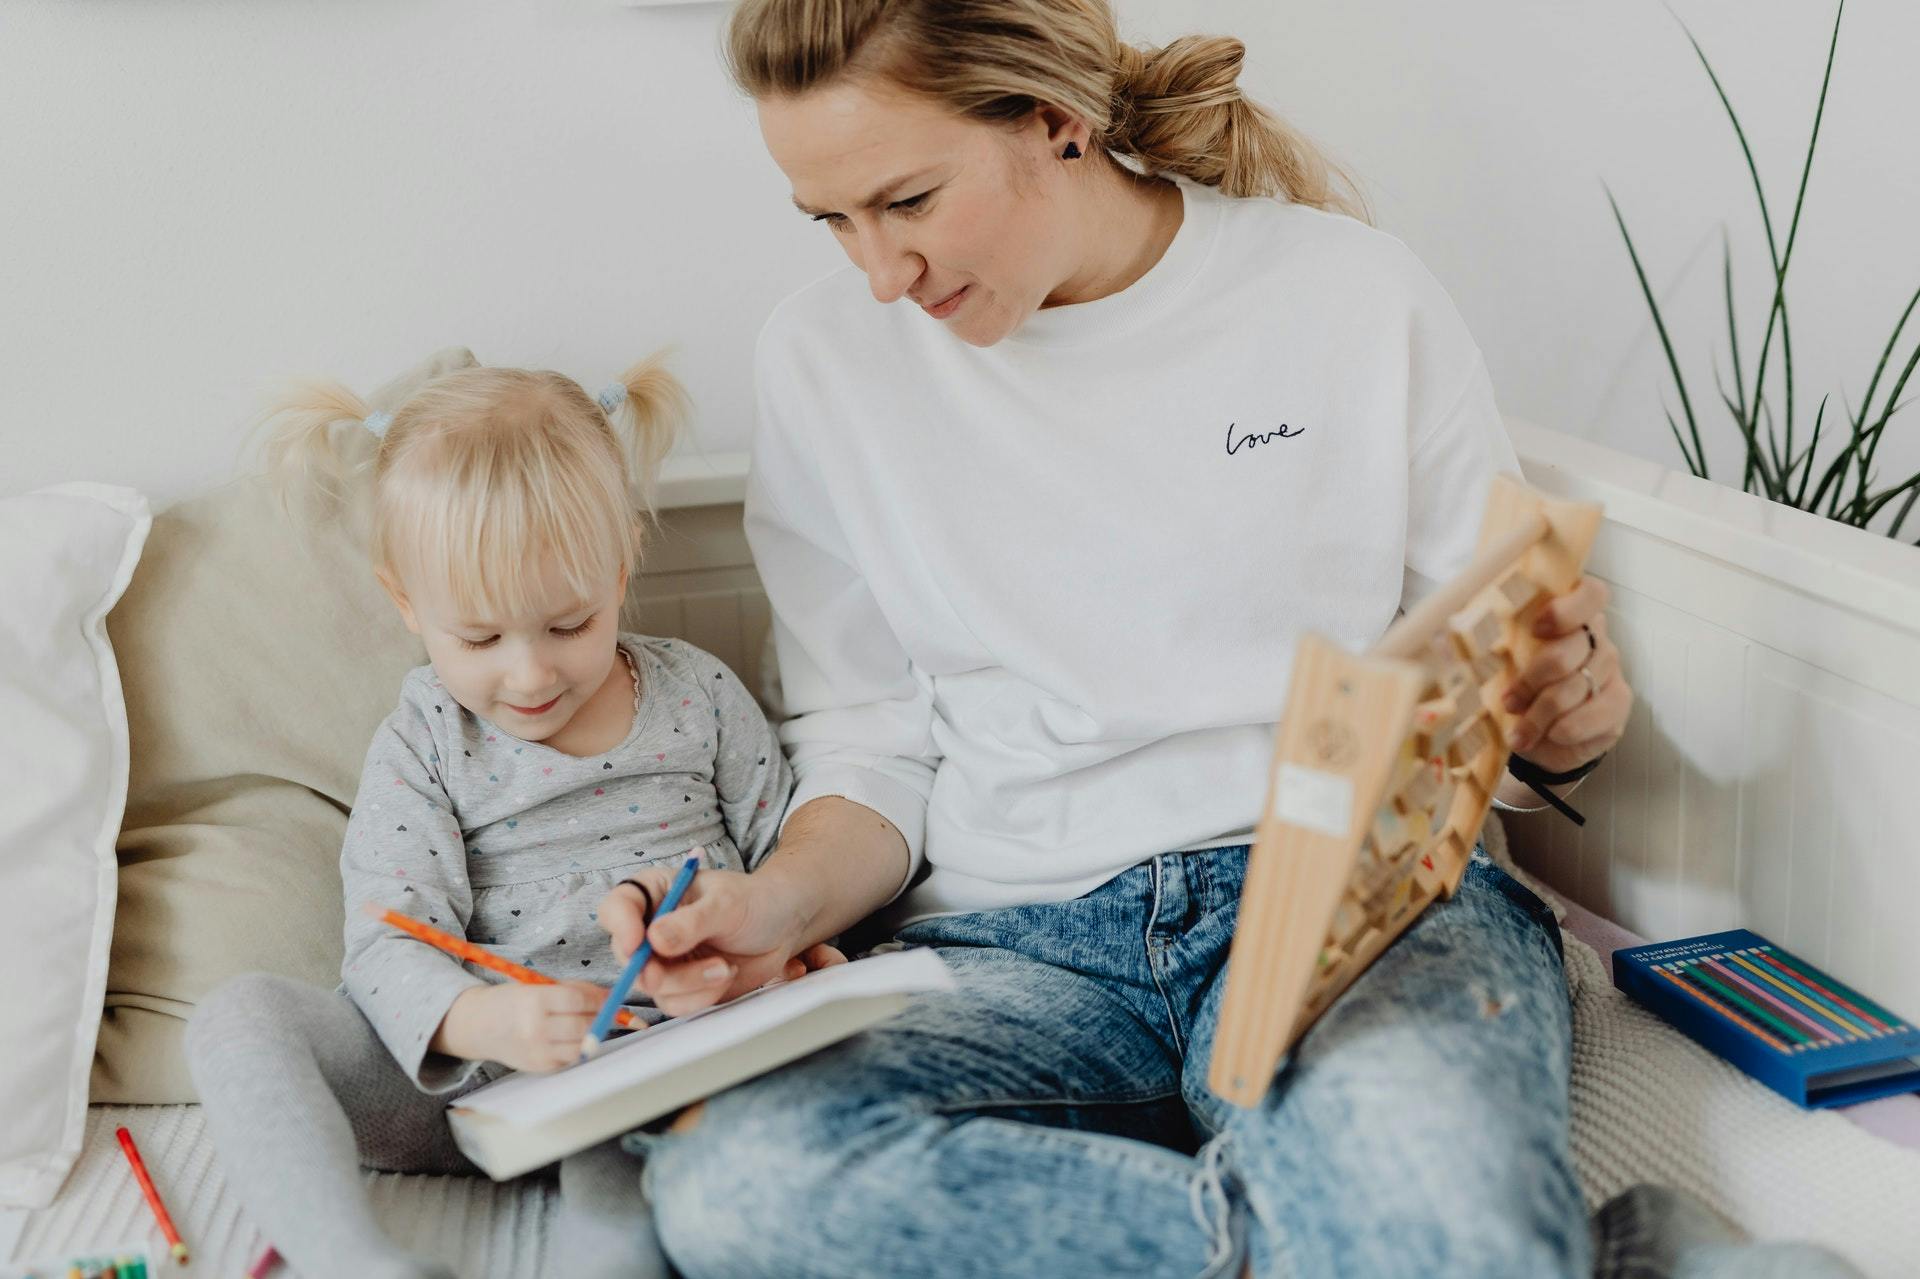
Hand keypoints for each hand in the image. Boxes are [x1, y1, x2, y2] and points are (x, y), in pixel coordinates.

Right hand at [434, 981, 608, 1073]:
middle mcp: (535, 1029)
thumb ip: (572, 990)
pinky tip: (575, 1037)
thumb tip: (608, 997)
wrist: (479, 1025)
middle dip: (602, 1017)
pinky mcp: (540, 1067)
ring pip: (582, 1045)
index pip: (577, 1000)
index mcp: (533, 1001)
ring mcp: (537, 1051)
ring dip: (594, 1034)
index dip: (598, 998)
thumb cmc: (511, 1001)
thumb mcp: (537, 986)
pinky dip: (579, 1047)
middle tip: (608, 1011)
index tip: (609, 996)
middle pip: (583, 1025)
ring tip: (592, 1023)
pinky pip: (571, 1058)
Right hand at [594, 869, 841, 1016]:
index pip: (617, 907)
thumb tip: (654, 940)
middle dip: (660, 971)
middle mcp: (653, 927)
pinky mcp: (682, 986)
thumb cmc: (755, 901)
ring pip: (654, 987)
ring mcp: (665, 960)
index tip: (637, 945)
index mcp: (656, 893)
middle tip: (696, 969)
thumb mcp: (727, 904)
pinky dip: (701, 997)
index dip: (619, 927)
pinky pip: (676, 1003)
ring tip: (725, 967)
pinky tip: (725, 975)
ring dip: (691, 984)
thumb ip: (691, 922)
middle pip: (629, 958)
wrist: (784, 924)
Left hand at [1499, 575, 1632, 772]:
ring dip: (1542, 713)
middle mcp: (1596, 638)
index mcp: (1570, 616)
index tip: (1536, 628)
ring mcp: (1610, 670)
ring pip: (1579, 685)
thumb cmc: (1517, 687)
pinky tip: (1548, 737)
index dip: (1567, 609)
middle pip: (1574, 646)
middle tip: (1508, 701)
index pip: (1590, 594)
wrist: (1538, 735)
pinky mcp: (1619, 702)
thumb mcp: (1501, 662)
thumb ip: (1492, 641)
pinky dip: (1567, 729)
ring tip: (1518, 732)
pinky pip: (1598, 713)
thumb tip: (1455, 637)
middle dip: (1534, 678)